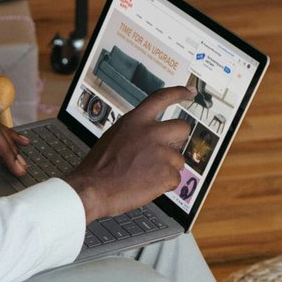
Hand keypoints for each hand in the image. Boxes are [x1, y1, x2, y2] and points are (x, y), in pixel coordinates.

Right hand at [62, 87, 192, 222]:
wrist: (92, 188)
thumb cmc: (99, 166)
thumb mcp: (115, 136)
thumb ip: (137, 131)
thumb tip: (154, 135)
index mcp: (136, 120)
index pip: (162, 98)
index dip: (179, 93)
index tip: (189, 92)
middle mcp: (152, 133)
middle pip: (183, 128)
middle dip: (178, 140)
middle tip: (167, 151)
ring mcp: (162, 153)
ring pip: (178, 159)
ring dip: (167, 168)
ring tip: (145, 174)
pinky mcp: (167, 174)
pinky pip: (175, 178)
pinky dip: (164, 184)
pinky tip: (147, 184)